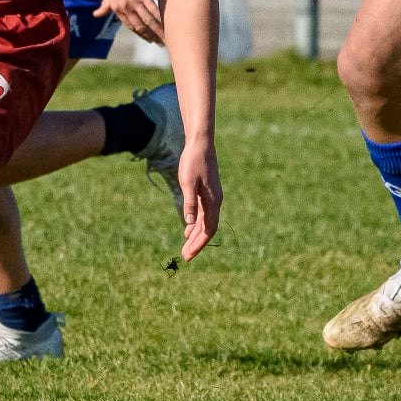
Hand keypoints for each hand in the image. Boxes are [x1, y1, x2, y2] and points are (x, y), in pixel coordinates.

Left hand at [99, 0, 162, 43]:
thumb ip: (104, 5)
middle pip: (139, 26)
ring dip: (157, 31)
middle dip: (151, 36)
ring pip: (147, 20)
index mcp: (116, 8)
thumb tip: (95, 15)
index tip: (150, 39)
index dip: (141, 34)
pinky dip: (159, 17)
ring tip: (166, 38)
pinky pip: (152, 8)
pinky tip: (166, 23)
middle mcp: (124, 7)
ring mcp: (132, 0)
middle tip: (161, 44)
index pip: (130, 26)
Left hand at [177, 141, 220, 261]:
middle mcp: (215, 201)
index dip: (199, 244)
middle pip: (207, 228)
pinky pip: (204, 213)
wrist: (200, 143)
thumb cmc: (193, 161)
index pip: (208, 229)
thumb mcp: (188, 182)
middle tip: (185, 257)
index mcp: (213, 200)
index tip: (188, 255)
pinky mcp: (207, 192)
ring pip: (205, 222)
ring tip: (186, 248)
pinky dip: (196, 224)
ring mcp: (212, 197)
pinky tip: (188, 230)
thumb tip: (188, 223)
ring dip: (196, 235)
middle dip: (197, 244)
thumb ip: (189, 202)